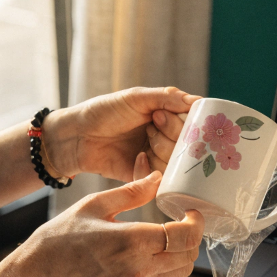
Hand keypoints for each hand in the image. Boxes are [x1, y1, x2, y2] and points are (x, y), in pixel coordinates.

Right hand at [0, 171, 203, 276]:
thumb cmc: (57, 241)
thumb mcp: (92, 206)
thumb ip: (131, 192)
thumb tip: (157, 177)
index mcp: (131, 242)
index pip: (185, 235)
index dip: (196, 222)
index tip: (190, 211)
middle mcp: (139, 270)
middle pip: (189, 255)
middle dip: (191, 237)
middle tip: (181, 222)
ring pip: (180, 272)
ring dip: (180, 253)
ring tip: (166, 237)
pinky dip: (163, 267)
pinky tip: (145, 253)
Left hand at [43, 86, 199, 182]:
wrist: (77, 136)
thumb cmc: (105, 111)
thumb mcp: (137, 97)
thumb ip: (168, 97)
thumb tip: (199, 101)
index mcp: (168, 118)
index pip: (194, 124)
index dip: (187, 122)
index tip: (167, 114)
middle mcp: (166, 139)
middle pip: (189, 145)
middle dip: (172, 134)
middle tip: (153, 123)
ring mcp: (156, 158)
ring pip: (177, 164)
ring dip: (162, 150)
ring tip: (145, 140)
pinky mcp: (144, 177)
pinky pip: (159, 179)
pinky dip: (149, 168)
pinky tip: (137, 158)